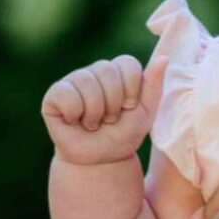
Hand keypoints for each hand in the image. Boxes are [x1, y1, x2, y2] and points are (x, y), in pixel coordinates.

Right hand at [41, 53, 167, 166]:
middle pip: (107, 70)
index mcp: (118, 72)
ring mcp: (73, 81)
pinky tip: (75, 121)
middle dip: (113, 103)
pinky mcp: (54, 95)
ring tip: (94, 123)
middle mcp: (95, 71)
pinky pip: (65, 93)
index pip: (127, 63)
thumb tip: (164, 58)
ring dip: (95, 112)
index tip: (129, 108)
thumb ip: (153, 85)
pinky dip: (74, 113)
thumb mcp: (145, 113)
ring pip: (86, 82)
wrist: (100, 160)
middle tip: (110, 119)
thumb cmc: (123, 135)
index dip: (132, 89)